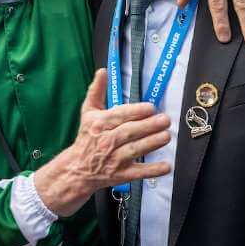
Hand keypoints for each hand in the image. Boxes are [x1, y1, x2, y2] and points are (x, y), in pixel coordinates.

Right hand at [33, 69, 170, 216]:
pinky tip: (166, 166)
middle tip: (165, 120)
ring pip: (135, 150)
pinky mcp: (121, 174)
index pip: (119, 116)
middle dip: (148, 126)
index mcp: (98, 124)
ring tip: (166, 136)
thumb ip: (96, 91)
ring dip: (152, 143)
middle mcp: (106, 141)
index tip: (150, 108)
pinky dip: (152, 170)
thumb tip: (103, 71)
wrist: (78, 167)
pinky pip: (139, 172)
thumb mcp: (88, 112)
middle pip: (129, 132)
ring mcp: (114, 159)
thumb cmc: (86, 136)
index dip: (136, 112)